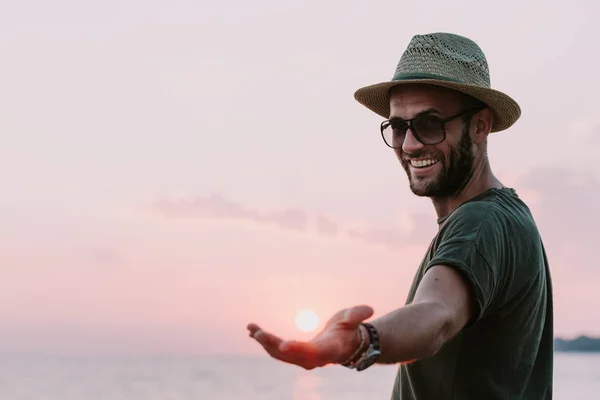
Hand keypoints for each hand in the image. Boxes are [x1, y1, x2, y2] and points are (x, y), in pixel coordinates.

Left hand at [247, 305, 373, 369]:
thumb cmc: (350, 329)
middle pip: (291, 357)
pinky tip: (253, 332)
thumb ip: (358, 315)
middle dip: (273, 346)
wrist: (347, 343)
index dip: (298, 350)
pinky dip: (265, 342)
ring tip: (252, 329)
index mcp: (329, 350)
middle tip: (258, 333)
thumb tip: (368, 310)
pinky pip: (278, 351)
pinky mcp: (295, 354)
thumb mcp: (354, 319)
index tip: (283, 345)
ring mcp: (303, 358)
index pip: (312, 353)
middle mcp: (314, 358)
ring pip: (281, 355)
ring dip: (265, 343)